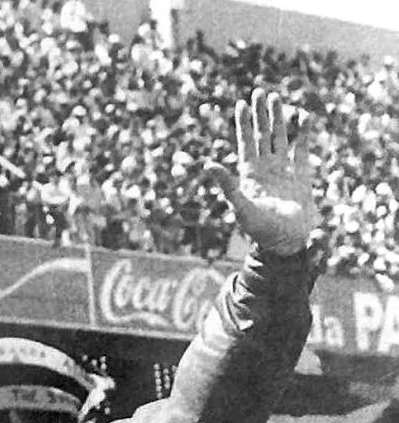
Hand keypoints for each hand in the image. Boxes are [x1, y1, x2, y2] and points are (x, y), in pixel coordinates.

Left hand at [205, 88, 314, 255]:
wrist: (286, 242)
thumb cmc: (260, 229)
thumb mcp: (240, 205)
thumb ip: (226, 184)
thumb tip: (208, 164)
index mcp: (249, 175)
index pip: (246, 142)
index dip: (244, 123)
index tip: (242, 103)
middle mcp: (265, 169)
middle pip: (262, 135)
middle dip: (261, 114)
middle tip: (260, 91)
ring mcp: (283, 171)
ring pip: (280, 138)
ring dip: (278, 119)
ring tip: (277, 98)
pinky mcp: (302, 176)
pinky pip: (302, 150)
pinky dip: (303, 133)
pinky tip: (303, 117)